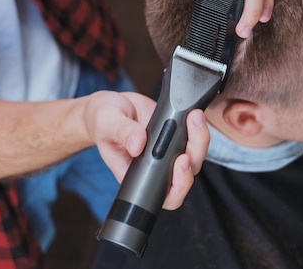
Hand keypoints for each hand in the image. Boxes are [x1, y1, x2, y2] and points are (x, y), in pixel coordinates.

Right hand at [83, 91, 209, 209]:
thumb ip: (121, 132)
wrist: (110, 107)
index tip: (180, 161)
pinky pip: (194, 138)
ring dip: (200, 138)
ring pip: (195, 156)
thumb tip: (138, 144)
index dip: (179, 185)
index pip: (165, 196)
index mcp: (137, 175)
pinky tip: (192, 113)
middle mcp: (156, 167)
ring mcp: (168, 152)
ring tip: (194, 117)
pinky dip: (198, 127)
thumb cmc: (102, 121)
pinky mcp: (176, 136)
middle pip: (187, 175)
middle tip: (192, 132)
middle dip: (194, 155)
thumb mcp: (106, 123)